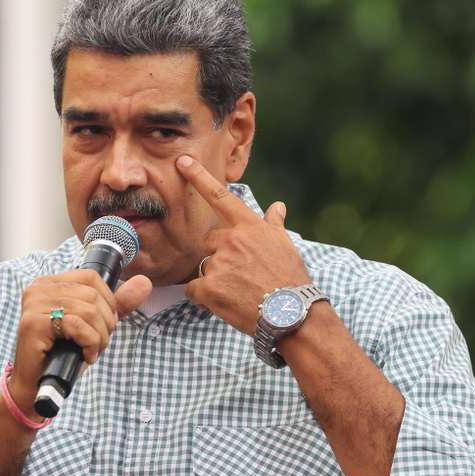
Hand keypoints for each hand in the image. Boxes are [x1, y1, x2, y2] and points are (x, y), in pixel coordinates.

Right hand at [9, 270, 151, 418]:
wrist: (36, 387)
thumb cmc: (63, 354)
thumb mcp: (93, 324)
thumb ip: (118, 303)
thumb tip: (145, 282)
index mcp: (49, 283)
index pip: (91, 277)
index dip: (108, 301)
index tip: (103, 324)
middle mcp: (39, 289)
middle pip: (92, 295)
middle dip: (105, 324)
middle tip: (97, 343)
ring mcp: (33, 304)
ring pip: (89, 311)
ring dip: (99, 337)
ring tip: (91, 351)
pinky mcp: (33, 323)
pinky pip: (78, 325)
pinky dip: (90, 343)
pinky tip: (84, 356)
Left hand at [177, 154, 311, 335]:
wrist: (292, 313)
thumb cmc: (291, 279)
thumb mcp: (286, 246)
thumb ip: (274, 224)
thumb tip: (278, 207)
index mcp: (249, 227)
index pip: (219, 196)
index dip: (198, 177)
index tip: (182, 162)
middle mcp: (231, 240)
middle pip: (209, 240)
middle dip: (219, 253)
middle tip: (240, 272)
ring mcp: (219, 263)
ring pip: (204, 266)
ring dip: (216, 278)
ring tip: (240, 291)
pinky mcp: (209, 287)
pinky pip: (194, 289)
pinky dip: (204, 297)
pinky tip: (226, 303)